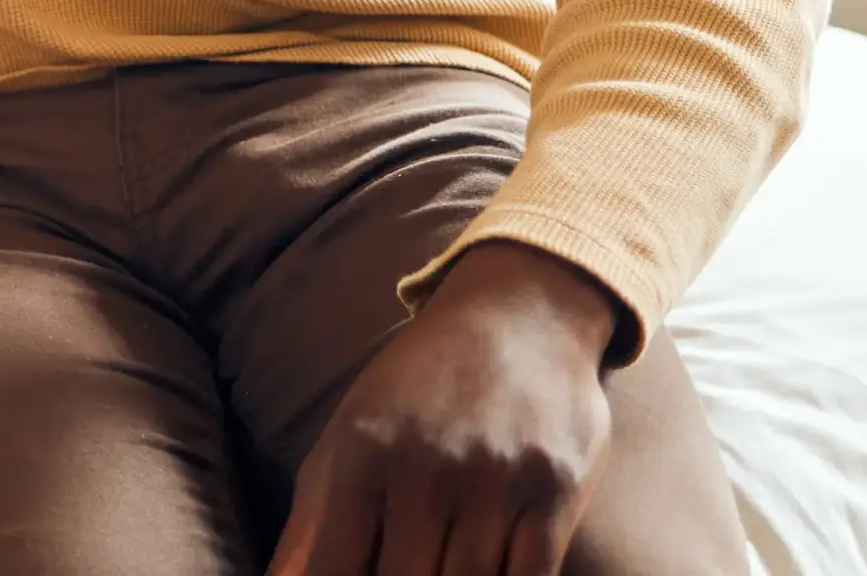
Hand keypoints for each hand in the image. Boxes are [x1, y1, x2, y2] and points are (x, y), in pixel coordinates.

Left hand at [268, 244, 625, 575]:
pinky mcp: (555, 493)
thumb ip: (311, 525)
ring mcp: (493, 483)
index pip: (331, 570)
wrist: (520, 316)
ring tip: (435, 572)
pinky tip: (487, 575)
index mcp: (359, 459)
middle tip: (400, 571)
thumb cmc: (416, 392)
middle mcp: (424, 471)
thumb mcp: (346, 440)